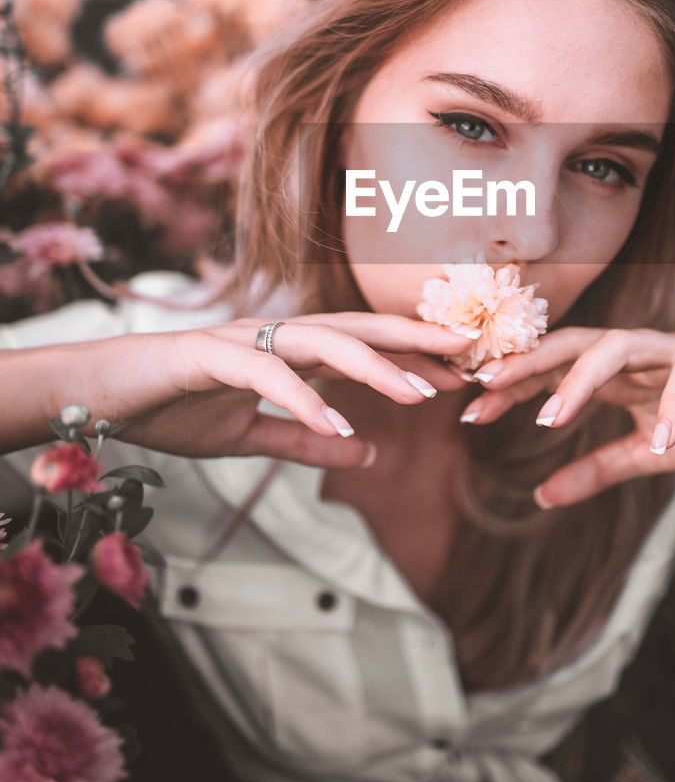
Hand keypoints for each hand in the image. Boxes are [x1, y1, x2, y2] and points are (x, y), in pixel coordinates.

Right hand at [27, 314, 472, 468]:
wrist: (100, 395)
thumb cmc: (174, 407)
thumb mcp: (250, 436)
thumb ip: (305, 439)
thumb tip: (367, 452)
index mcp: (286, 351)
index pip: (362, 346)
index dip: (411, 356)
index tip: (461, 373)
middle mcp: (272, 336)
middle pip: (355, 329)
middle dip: (413, 341)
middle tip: (467, 354)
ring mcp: (241, 340)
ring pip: (320, 343)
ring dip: (373, 367)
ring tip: (420, 393)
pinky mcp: (208, 357)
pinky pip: (265, 375)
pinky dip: (302, 398)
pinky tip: (336, 424)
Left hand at [459, 326, 674, 506]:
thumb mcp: (649, 455)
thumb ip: (597, 470)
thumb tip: (539, 498)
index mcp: (617, 372)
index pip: (554, 369)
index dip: (512, 386)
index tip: (470, 412)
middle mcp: (640, 351)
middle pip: (572, 343)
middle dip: (527, 364)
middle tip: (486, 390)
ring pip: (620, 343)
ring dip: (583, 379)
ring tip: (552, 418)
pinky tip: (660, 438)